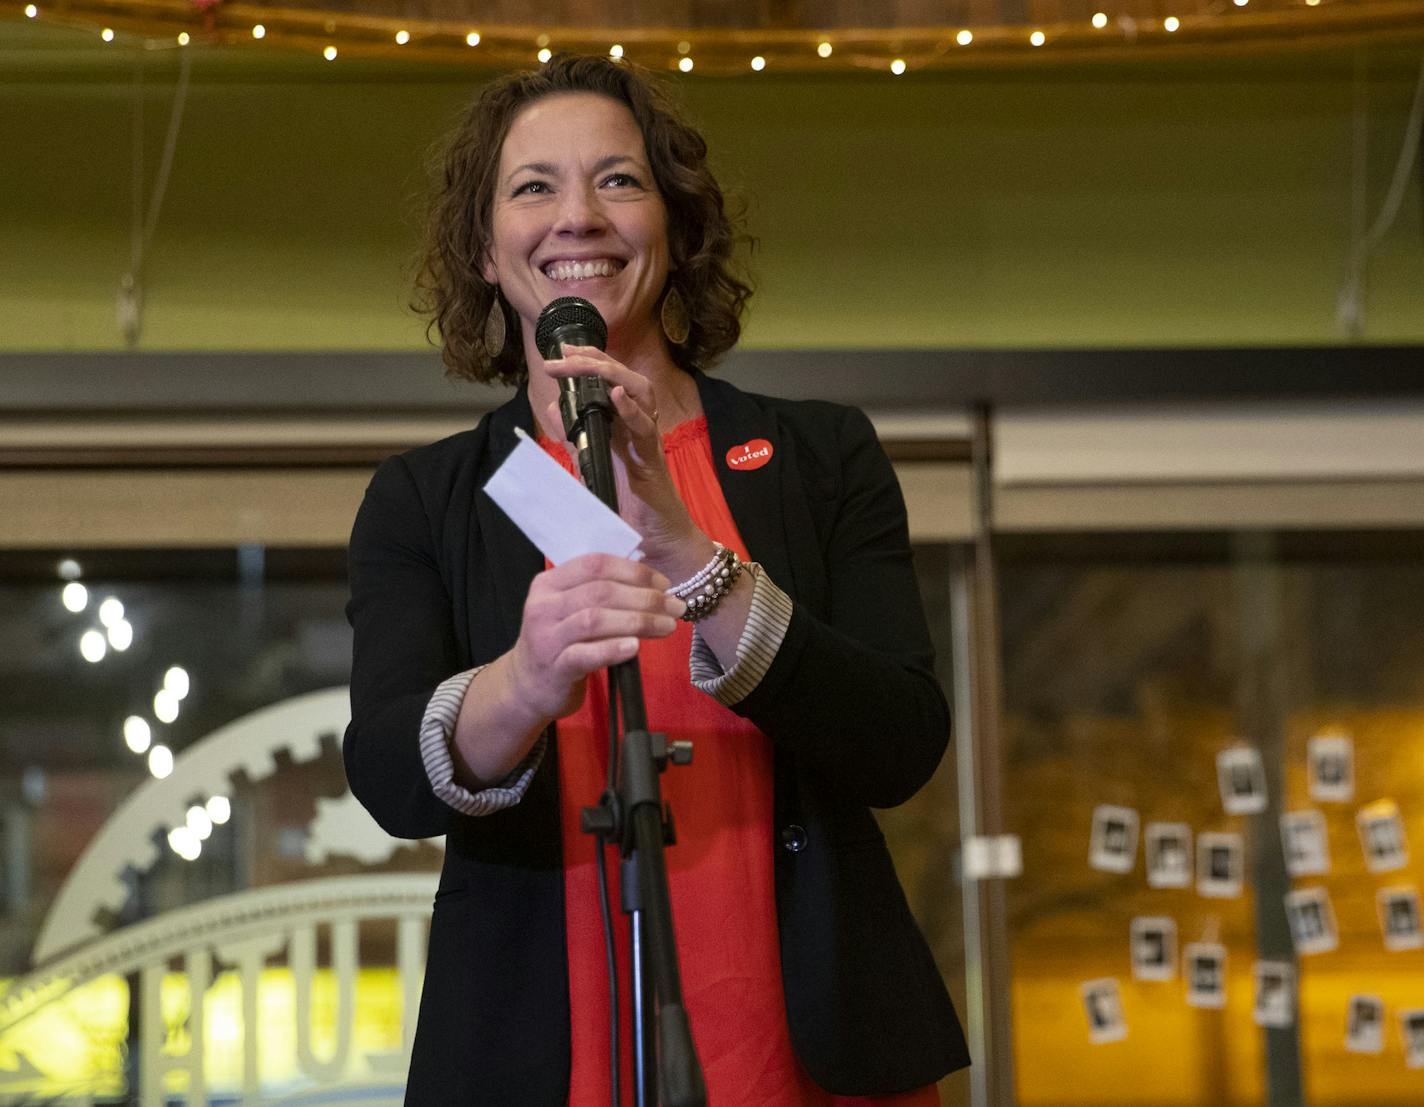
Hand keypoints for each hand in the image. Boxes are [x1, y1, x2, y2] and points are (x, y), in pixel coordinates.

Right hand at [506, 553, 684, 720]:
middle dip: (645, 597)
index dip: (634, 570)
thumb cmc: (560, 643)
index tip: (664, 582)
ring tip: (667, 626)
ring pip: (596, 620)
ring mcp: (546, 638)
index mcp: (549, 583)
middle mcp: (544, 606)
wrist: (527, 687)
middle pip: (601, 591)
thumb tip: (651, 580)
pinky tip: (635, 647)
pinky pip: (586, 654)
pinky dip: (613, 648)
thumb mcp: (568, 609)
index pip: (595, 564)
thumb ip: (598, 591)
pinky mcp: (555, 668)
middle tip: (675, 606)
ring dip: (638, 621)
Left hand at [545, 346, 702, 572]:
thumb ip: (576, 438)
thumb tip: (556, 408)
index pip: (608, 382)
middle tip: (563, 354)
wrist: (658, 543)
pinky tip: (617, 394)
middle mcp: (636, 427)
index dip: (588, 362)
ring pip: (640, 393)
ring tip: (585, 365)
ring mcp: (646, 441)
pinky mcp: (652, 461)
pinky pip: (645, 429)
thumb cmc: (629, 507)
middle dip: (594, 360)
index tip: (562, 351)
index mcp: (621, 426)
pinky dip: (631, 409)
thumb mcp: (592, 466)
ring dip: (611, 375)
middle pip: (624, 378)